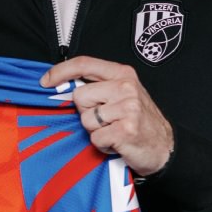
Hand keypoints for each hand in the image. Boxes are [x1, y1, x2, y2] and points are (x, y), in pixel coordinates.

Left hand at [41, 56, 174, 177]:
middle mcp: (126, 87)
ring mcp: (128, 108)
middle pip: (79, 97)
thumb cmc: (140, 121)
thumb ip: (99, 86)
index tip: (46, 81)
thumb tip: (65, 86)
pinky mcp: (126, 130)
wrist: (165, 148)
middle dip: (87, 112)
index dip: (60, 71)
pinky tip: (117, 142)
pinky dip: (103, 145)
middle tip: (107, 120)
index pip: (84, 64)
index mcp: (123, 74)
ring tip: (114, 131)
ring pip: (86, 119)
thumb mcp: (123, 95)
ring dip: (96, 131)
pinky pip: (95, 138)